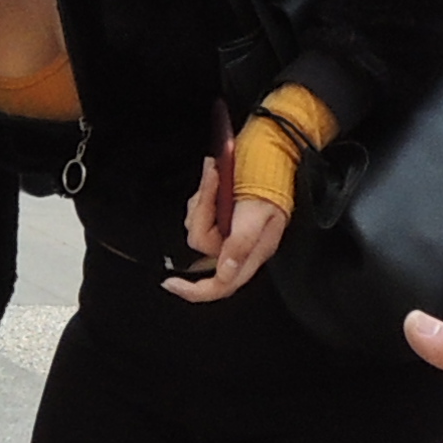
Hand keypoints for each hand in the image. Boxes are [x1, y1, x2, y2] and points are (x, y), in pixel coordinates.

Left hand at [169, 141, 288, 303]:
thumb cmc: (270, 181)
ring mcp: (227, 227)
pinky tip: (215, 177)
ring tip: (217, 176)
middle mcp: (237, 243)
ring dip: (203, 198)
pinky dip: (203, 192)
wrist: (270, 151)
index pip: (221, 284)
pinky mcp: (219, 211)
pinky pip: (197, 209)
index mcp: (251, 252)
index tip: (171, 284)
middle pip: (202, 244)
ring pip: (197, 224)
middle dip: (203, 213)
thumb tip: (225, 273)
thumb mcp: (257, 215)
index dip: (195, 291)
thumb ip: (241, 245)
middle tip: (213, 183)